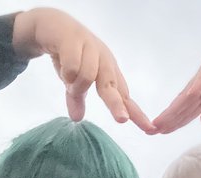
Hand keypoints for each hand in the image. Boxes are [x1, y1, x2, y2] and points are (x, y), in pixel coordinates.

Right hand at [13, 8, 153, 132]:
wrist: (50, 24)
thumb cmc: (67, 54)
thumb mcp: (72, 80)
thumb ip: (77, 98)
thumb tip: (77, 118)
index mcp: (108, 71)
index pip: (125, 96)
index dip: (136, 113)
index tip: (150, 130)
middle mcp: (104, 59)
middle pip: (113, 86)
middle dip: (117, 104)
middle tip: (121, 120)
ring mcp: (90, 47)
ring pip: (88, 76)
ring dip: (75, 86)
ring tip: (66, 82)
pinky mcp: (74, 39)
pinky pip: (72, 65)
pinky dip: (65, 72)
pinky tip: (60, 67)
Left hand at [153, 12, 200, 133]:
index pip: (189, 109)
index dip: (176, 121)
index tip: (162, 132)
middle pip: (184, 103)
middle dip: (170, 117)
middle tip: (154, 130)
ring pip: (189, 93)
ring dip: (176, 107)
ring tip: (163, 120)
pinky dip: (196, 87)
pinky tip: (187, 97)